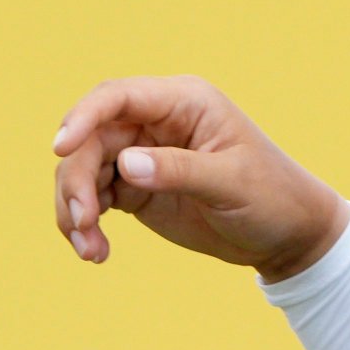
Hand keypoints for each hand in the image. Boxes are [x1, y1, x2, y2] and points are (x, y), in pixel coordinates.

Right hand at [51, 75, 349, 280]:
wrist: (288, 235)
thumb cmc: (272, 197)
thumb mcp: (231, 183)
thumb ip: (179, 171)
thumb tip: (126, 166)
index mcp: (182, 102)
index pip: (117, 97)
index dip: (83, 118)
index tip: (61, 149)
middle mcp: (155, 122)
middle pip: (91, 139)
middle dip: (75, 181)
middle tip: (81, 224)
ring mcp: (142, 155)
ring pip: (84, 170)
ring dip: (75, 208)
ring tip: (89, 251)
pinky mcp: (135, 188)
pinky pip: (94, 197)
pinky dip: (86, 224)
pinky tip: (95, 252)